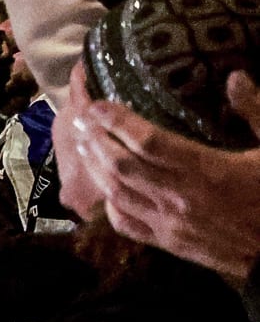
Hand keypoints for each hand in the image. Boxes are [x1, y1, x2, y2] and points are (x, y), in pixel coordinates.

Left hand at [71, 79, 259, 282]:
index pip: (148, 142)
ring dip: (94, 167)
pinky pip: (126, 224)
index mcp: (207, 171)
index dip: (117, 121)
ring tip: (83, 144)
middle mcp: (180, 198)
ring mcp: (170, 224)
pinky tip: (105, 188)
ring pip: (116, 192)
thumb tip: (235, 77)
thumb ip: (256, 111)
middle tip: (80, 118)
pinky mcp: (169, 244)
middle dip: (95, 139)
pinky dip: (109, 204)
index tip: (98, 104)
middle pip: (120, 165)